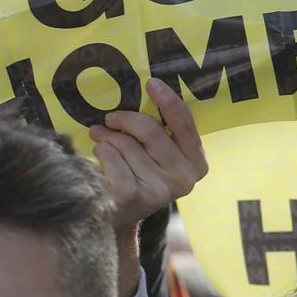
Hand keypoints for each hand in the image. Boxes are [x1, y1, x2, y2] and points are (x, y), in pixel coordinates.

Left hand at [90, 78, 208, 229]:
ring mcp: (161, 190)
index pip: (185, 125)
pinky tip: (100, 165)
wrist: (116, 213)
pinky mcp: (135, 196)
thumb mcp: (154, 154)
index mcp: (196, 163)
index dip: (169, 102)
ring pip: (125, 143)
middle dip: (123, 119)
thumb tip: (136, 99)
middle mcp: (184, 178)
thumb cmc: (136, 173)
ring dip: (106, 139)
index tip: (152, 83)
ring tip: (101, 143)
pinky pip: (110, 157)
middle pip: (150, 129)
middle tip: (108, 119)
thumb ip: (156, 132)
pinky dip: (100, 154)